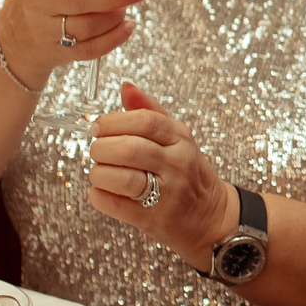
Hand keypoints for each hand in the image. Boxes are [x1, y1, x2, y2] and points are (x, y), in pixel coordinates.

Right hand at [0, 0, 152, 68]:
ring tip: (128, 4)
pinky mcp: (58, 53)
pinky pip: (90, 49)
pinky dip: (114, 38)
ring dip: (115, 16)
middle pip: (77, 0)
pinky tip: (128, 26)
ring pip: (88, 27)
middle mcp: (37, 2)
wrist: (16, 40)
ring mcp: (46, 31)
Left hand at [83, 82, 235, 267]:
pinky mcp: (153, 217)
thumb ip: (149, 112)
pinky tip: (101, 191)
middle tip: (96, 151)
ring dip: (99, 174)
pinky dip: (98, 196)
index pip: (144, 120)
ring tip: (99, 172)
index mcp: (181, 139)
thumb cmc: (187, 174)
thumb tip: (126, 87)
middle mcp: (177, 163)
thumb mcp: (176, 138)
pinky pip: (114, 205)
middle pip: (129, 149)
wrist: (209, 216)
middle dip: (102, 148)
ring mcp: (167, 192)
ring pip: (121, 178)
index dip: (113, 121)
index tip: (98, 127)